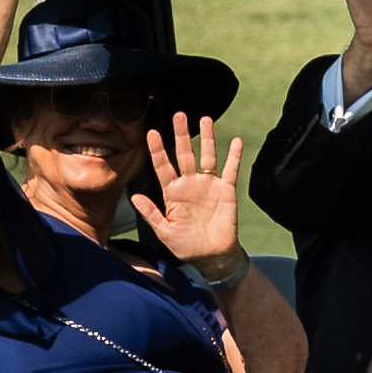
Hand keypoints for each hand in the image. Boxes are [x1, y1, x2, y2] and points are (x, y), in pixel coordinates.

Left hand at [137, 112, 238, 265]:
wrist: (211, 256)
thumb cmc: (186, 246)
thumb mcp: (164, 231)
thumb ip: (151, 213)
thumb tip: (135, 197)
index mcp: (172, 193)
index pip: (163, 166)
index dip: (157, 150)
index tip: (151, 133)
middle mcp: (190, 184)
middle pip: (184, 154)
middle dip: (181, 135)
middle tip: (178, 116)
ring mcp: (208, 185)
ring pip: (207, 156)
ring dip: (207, 138)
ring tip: (205, 119)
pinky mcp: (226, 190)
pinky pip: (231, 170)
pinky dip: (234, 156)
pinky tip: (236, 142)